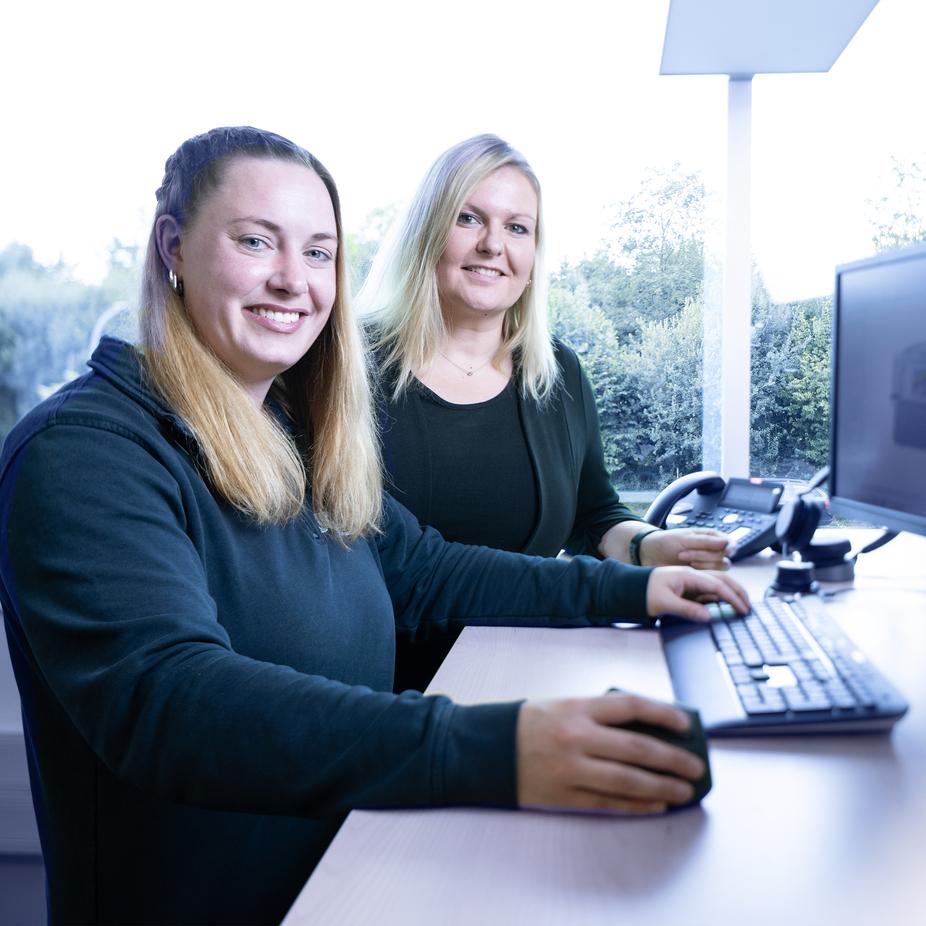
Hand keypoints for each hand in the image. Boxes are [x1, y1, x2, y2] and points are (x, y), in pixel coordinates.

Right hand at [516, 693, 704, 813]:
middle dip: (673, 759)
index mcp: (578, 708)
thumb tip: (647, 728)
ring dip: (662, 786)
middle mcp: (577, 738)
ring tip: (685, 791)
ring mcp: (572, 769)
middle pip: (638, 749)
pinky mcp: (565, 796)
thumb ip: (599, 714)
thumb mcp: (563, 705)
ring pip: (628, 780)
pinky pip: (609, 803)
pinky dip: (637, 805)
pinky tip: (657, 804)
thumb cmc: (530, 723)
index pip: (631, 707)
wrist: (487, 750)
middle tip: (696, 766)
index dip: (663, 714)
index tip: (686, 724)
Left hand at [640, 528, 731, 570]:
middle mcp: (711, 551)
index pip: (729, 542)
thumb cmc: (666, 542)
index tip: (728, 550)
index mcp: (711, 537)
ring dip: (701, 564)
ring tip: (682, 558)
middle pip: (724, 557)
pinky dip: (699, 573)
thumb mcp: (685, 538)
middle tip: (685, 553)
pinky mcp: (701, 576)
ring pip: (719, 569)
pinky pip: (710, 578)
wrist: (650, 554)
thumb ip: (706, 542)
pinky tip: (687, 568)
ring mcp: (706, 564)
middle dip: (705, 556)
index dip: (731, 546)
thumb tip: (727, 542)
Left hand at [646, 566, 749, 620]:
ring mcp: (688, 580)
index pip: (716, 585)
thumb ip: (687, 609)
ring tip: (741, 605)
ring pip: (715, 584)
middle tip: (749, 606)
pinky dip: (719, 596)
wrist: (627, 586)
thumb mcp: (664, 603)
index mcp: (687, 575)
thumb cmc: (642, 591)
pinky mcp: (685, 587)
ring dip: (730, 592)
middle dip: (737, 591)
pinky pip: (707, 590)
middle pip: (721, 580)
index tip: (742, 609)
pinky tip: (724, 605)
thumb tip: (708, 616)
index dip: (732, 597)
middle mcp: (690, 575)